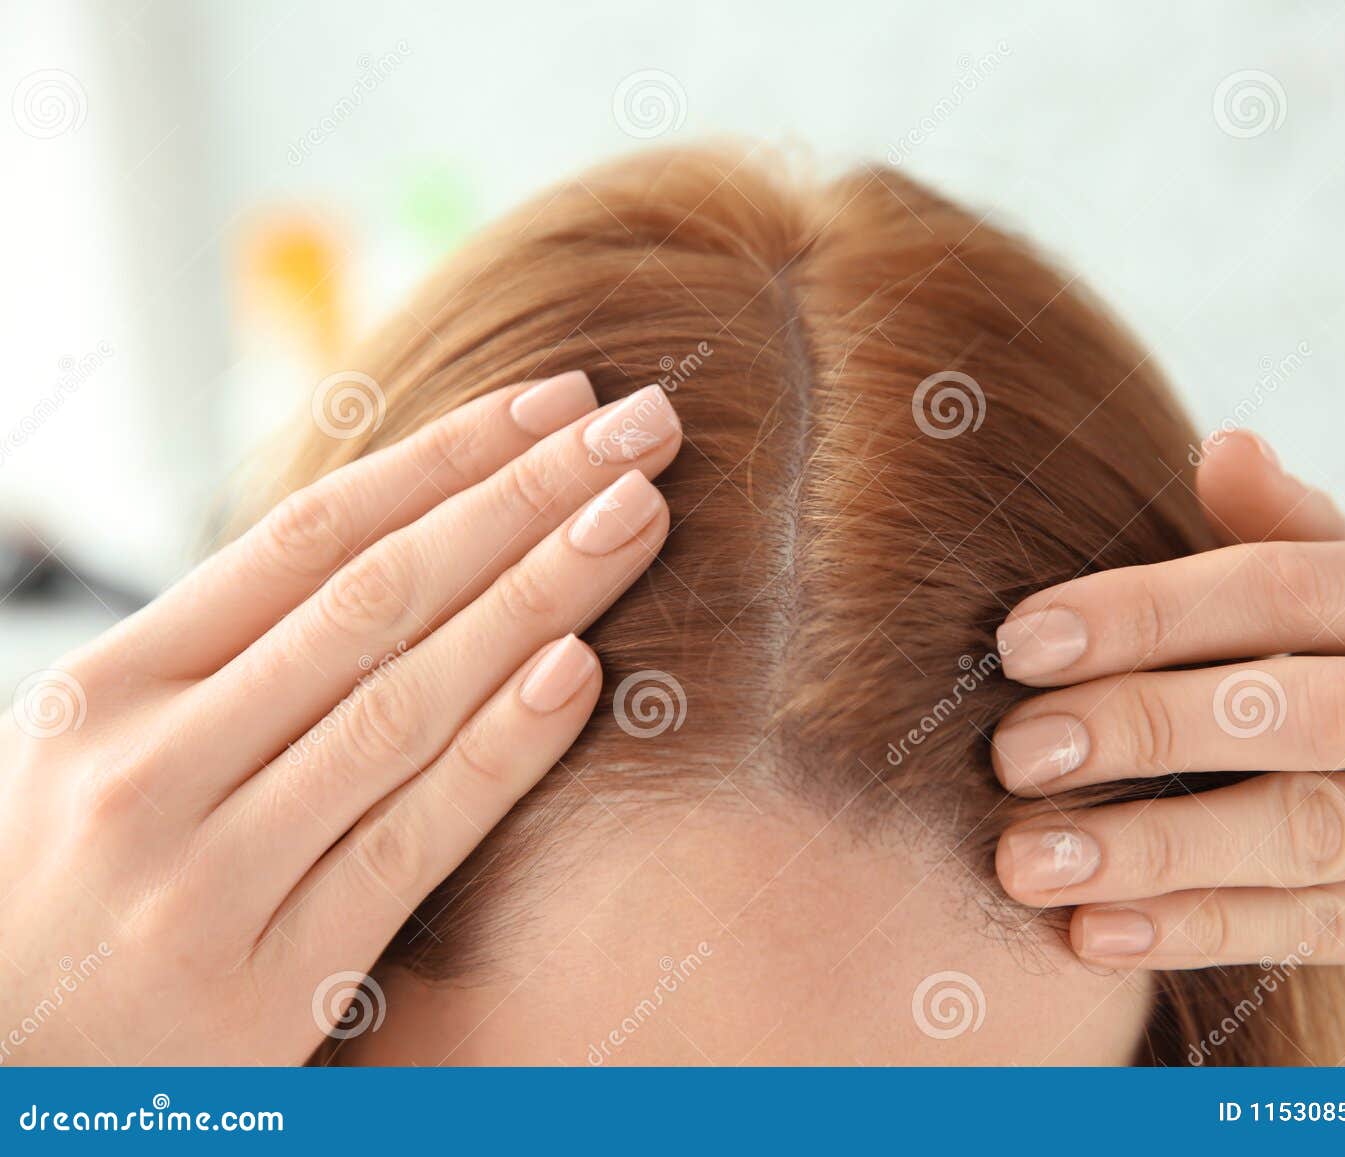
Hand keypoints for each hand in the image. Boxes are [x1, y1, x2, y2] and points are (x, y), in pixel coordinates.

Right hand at [0, 373, 680, 1063]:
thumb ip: (232, 662)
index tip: (557, 404)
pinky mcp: (267, 985)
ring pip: (404, 702)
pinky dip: (500, 750)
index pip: (310, 536)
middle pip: (377, 597)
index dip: (449, 457)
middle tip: (640, 428)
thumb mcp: (102, 754)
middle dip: (524, 497)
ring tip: (638, 515)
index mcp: (103, 688)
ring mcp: (206, 876)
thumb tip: (406, 541)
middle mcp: (149, 765)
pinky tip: (582, 671)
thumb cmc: (62, 899)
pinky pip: (409, 842)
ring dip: (540, 594)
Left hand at [989, 429, 1344, 1060]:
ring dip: (1154, 850)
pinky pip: (1327, 932)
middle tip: (1013, 754)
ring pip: (1311, 837)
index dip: (1145, 612)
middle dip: (1143, 729)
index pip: (1288, 587)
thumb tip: (1222, 445)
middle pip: (1305, 712)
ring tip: (1025, 860)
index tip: (1019, 643)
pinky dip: (1202, 930)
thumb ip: (1298, 538)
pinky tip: (1095, 931)